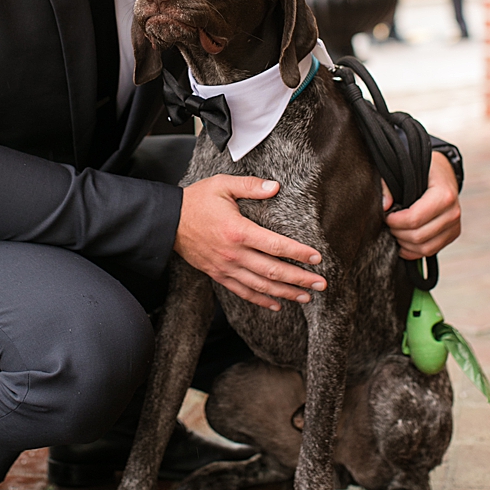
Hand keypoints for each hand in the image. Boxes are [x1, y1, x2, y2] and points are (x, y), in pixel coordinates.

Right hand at [175, 176, 326, 310]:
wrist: (168, 222)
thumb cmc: (196, 201)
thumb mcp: (223, 185)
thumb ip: (251, 186)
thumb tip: (275, 186)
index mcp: (238, 231)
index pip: (275, 246)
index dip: (298, 253)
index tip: (317, 258)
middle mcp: (233, 254)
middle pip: (272, 271)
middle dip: (300, 278)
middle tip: (321, 283)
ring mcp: (225, 267)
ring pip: (260, 285)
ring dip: (285, 292)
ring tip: (306, 296)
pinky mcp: (218, 274)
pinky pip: (242, 291)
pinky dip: (260, 300)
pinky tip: (276, 304)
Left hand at [382, 151, 461, 259]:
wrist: (445, 172)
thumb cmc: (424, 170)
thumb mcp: (406, 169)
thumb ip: (390, 185)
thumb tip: (385, 206)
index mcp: (444, 195)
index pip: (415, 219)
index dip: (395, 221)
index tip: (387, 215)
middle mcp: (453, 212)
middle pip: (419, 236)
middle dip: (398, 233)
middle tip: (390, 224)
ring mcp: (455, 225)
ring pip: (425, 248)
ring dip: (405, 243)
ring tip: (397, 231)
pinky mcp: (452, 234)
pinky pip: (431, 250)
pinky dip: (414, 250)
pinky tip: (404, 241)